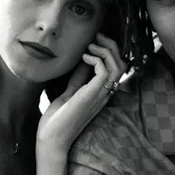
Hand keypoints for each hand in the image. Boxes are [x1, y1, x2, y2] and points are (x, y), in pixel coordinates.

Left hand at [37, 33, 125, 155]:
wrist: (52, 138)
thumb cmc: (58, 119)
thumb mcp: (69, 91)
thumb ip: (79, 78)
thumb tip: (82, 60)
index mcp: (101, 92)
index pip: (118, 68)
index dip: (110, 50)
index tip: (95, 40)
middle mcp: (105, 93)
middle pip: (122, 64)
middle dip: (112, 46)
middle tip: (97, 36)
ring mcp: (100, 95)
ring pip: (118, 66)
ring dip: (106, 50)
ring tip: (90, 45)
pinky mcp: (91, 95)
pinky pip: (104, 71)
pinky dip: (96, 59)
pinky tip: (84, 56)